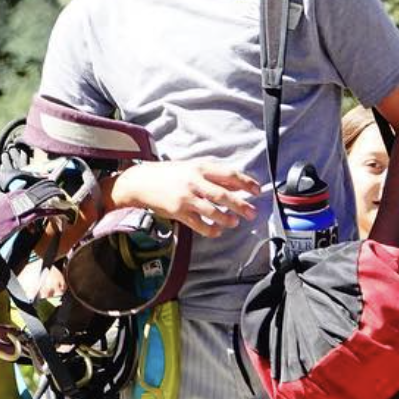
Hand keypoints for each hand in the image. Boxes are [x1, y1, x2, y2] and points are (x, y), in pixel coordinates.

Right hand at [112, 159, 259, 237]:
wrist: (141, 181)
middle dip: (241, 206)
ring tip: (233, 222)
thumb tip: (236, 183)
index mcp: (199, 167)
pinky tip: (217, 230)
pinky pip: (199, 224)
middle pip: (224, 195)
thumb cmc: (169, 174)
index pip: (229, 174)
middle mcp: (194, 181)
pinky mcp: (178, 211)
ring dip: (227, 219)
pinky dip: (211, 230)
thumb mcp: (191, 167)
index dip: (245, 183)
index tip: (257, 191)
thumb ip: (212, 175)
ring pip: (213, 211)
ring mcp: (186, 197)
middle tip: (252, 213)